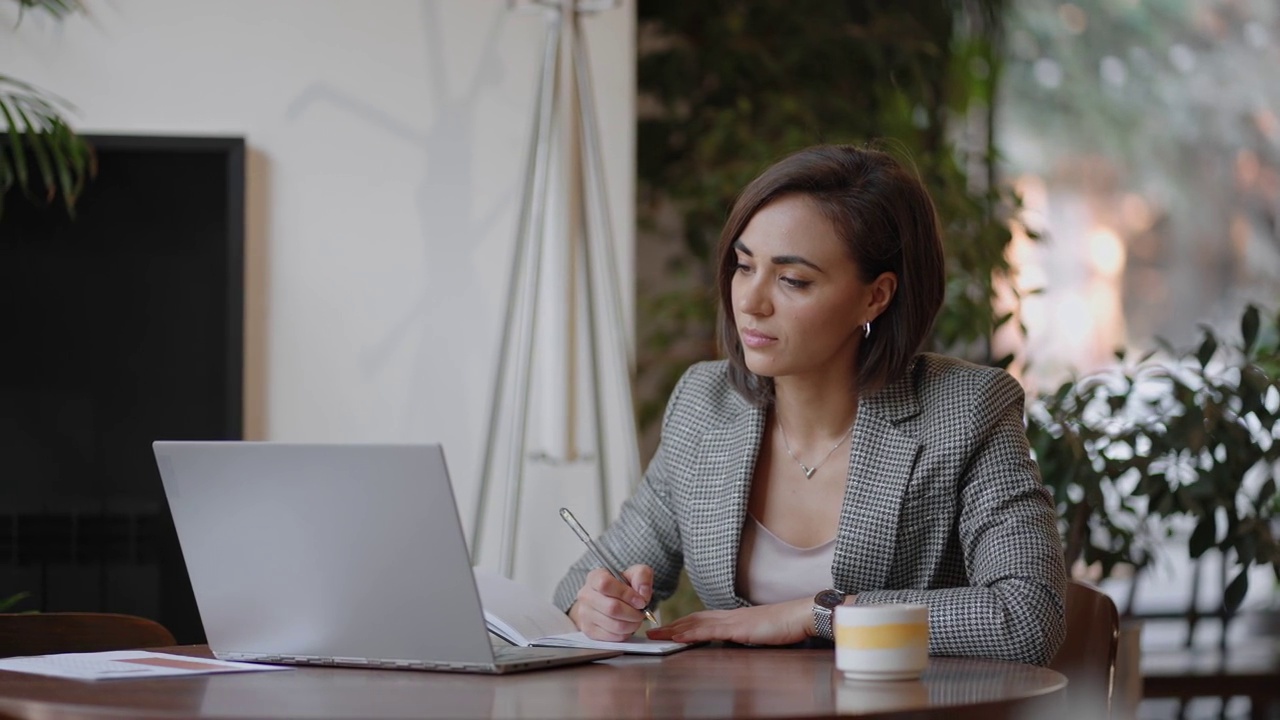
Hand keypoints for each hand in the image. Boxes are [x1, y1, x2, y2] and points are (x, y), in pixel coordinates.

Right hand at [568, 565, 653, 641]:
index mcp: (595, 577)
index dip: (626, 594)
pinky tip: (627, 626)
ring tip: (635, 619)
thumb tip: (643, 593)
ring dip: (631, 625)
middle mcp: (585, 595)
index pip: (605, 584)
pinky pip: (612, 637)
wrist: (608, 601)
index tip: (640, 601)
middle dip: (633, 613)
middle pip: (611, 608)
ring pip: (614, 625)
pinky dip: (625, 633)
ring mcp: (585, 614)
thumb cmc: (622, 587)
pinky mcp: (589, 631)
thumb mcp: (634, 574)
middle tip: (641, 613)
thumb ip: (642, 576)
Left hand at [645, 597, 812, 645]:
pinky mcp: (737, 628)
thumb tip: (734, 642)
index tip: (667, 628)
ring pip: (696, 623)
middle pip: (693, 619)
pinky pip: (708, 631)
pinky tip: (678, 637)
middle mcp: (729, 616)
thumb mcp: (759, 633)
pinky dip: (690, 633)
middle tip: (652, 631)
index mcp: (733, 617)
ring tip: (656, 634)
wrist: (800, 616)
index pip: (701, 619)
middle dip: (672, 625)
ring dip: (674, 628)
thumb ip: (744, 636)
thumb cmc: (784, 626)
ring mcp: (732, 620)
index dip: (682, 623)